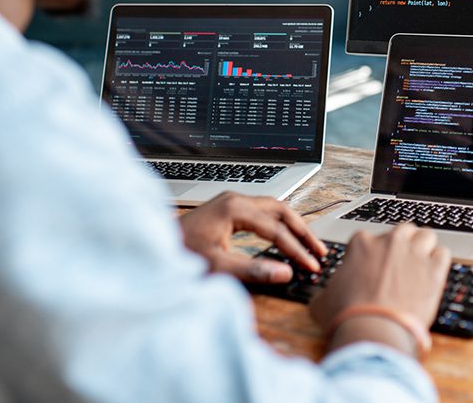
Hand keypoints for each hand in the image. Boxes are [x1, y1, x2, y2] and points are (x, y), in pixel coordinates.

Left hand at [178, 192, 326, 283]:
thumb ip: (253, 270)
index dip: (296, 249)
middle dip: (302, 232)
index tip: (311, 265)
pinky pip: (262, 211)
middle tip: (319, 251)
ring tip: (309, 244)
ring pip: (273, 208)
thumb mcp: (217, 266)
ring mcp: (231, 202)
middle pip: (281, 210)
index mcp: (234, 209)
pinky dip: (278, 223)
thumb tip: (285, 273)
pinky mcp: (227, 209)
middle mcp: (235, 199)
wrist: (152, 246)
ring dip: (293, 225)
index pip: (276, 229)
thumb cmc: (179, 254)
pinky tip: (284, 236)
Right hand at [309, 224, 450, 351]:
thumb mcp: (322, 301)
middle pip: (402, 231)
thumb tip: (323, 296)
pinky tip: (434, 274)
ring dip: (424, 247)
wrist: (372, 330)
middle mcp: (390, 241)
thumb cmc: (346, 316)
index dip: (374, 254)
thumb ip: (326, 291)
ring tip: (421, 265)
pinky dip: (439, 262)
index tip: (375, 268)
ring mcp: (414, 252)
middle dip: (402, 244)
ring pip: (426, 235)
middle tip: (400, 264)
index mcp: (362, 243)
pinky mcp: (434, 269)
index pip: (371, 238)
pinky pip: (443, 253)